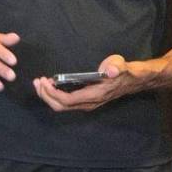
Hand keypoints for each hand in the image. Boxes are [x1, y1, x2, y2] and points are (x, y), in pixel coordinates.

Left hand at [33, 54, 148, 111]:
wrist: (134, 80)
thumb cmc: (125, 72)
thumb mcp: (121, 65)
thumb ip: (116, 67)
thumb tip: (111, 71)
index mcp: (94, 96)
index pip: (67, 100)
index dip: (52, 93)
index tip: (44, 81)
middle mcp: (88, 103)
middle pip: (60, 106)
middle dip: (45, 95)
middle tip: (37, 82)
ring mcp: (86, 103)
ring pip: (61, 106)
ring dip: (47, 96)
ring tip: (39, 83)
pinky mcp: (84, 100)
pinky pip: (64, 102)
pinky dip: (54, 95)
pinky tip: (49, 84)